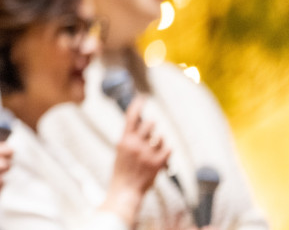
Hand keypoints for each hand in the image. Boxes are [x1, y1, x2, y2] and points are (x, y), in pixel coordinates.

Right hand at [101, 96, 170, 222]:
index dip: (137, 105)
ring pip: (160, 137)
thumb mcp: (121, 150)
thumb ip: (129, 138)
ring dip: (159, 141)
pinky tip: (161, 157)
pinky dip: (166, 151)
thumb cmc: (122, 171)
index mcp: (124, 140)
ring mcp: (147, 153)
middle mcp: (135, 144)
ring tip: (153, 151)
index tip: (142, 98)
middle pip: (150, 124)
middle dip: (152, 126)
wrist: (125, 190)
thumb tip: (139, 125)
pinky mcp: (157, 162)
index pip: (131, 117)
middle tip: (150, 132)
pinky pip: (168, 149)